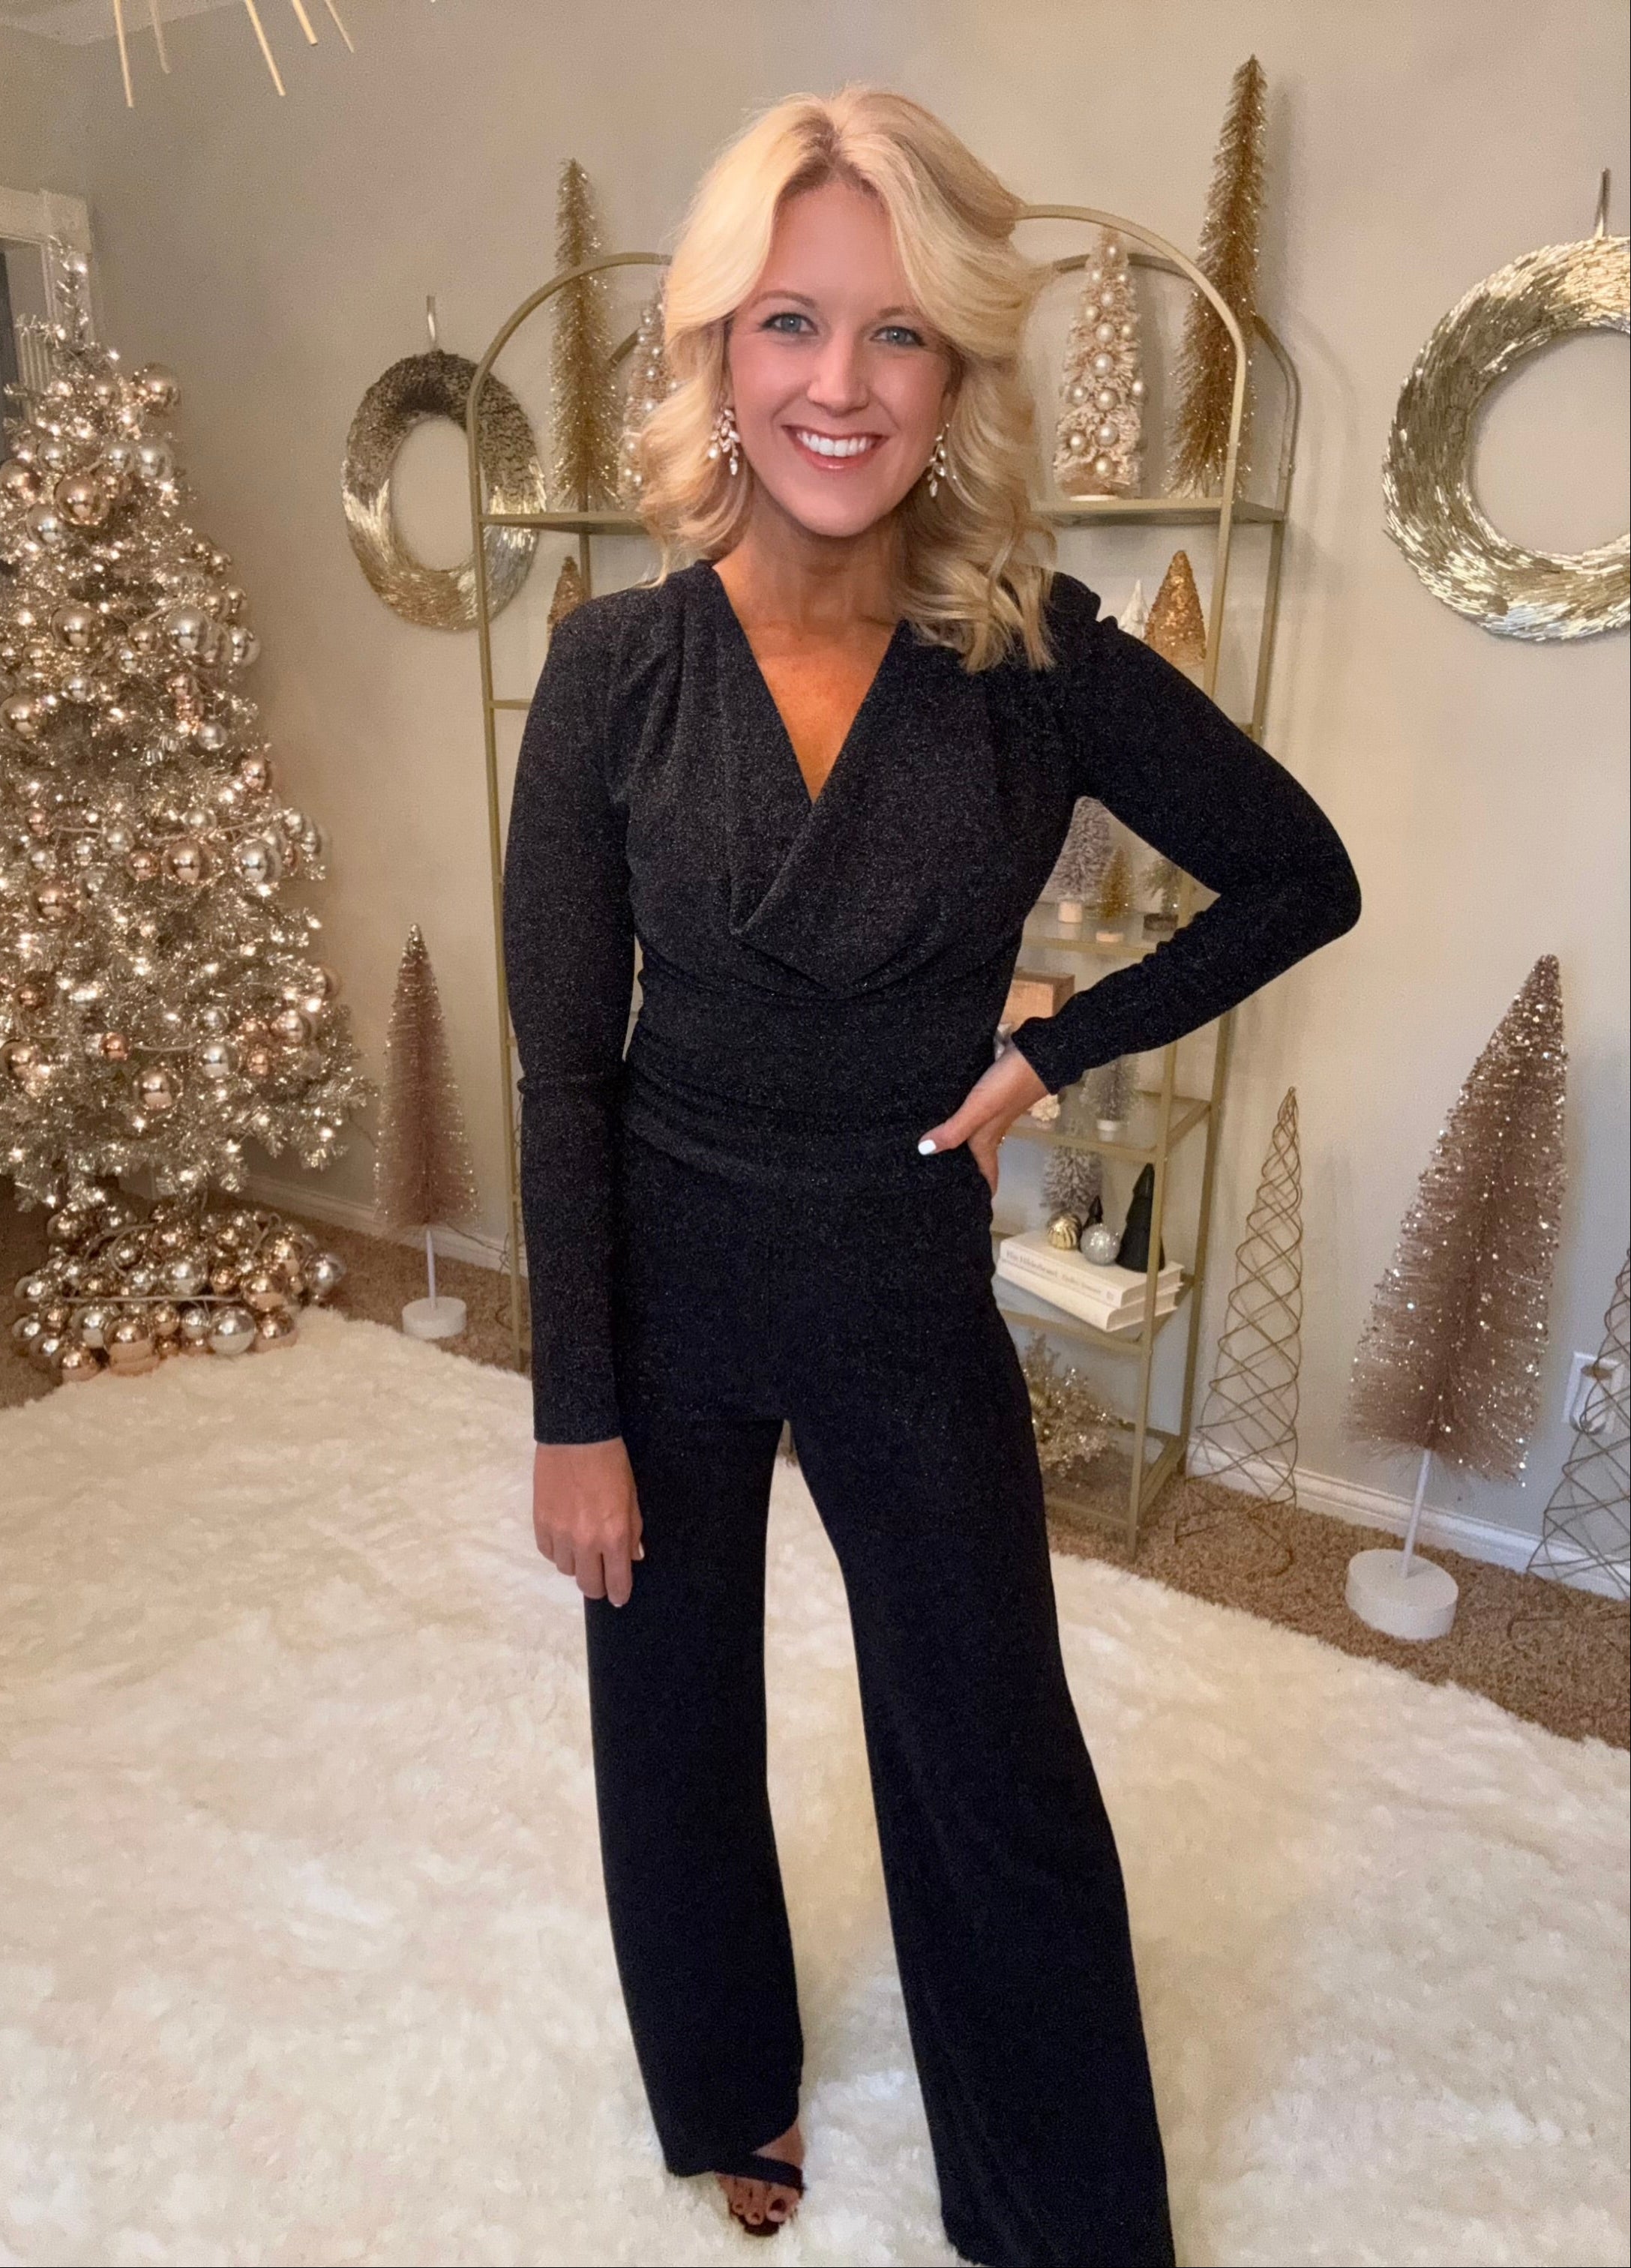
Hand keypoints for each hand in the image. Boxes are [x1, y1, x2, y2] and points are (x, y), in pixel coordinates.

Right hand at [532, 1437, 644, 1606]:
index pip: (615, 1581)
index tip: (618, 1597)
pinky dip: (558, 1551)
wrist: (575, 1437)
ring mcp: (559, 1533)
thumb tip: (632, 1558)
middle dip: (597, 1585)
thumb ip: (633, 1531)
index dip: (618, 1594)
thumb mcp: (632, 1497)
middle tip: (601, 1577)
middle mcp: (585, 1541)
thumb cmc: (611, 1463)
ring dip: (576, 1564)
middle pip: (587, 1584)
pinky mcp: (540, 1523)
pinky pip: (548, 1552)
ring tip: (583, 1549)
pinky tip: (566, 1539)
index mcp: (613, 1535)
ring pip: (566, 1570)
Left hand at [917, 1038, 1048, 1196]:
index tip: (971, 1207)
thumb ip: (954, 1130)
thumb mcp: (979, 1110)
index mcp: (987, 1138)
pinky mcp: (992, 1090)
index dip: (982, 1191)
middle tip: (943, 1181)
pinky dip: (961, 1117)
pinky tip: (947, 1111)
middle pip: (979, 1155)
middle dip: (966, 1169)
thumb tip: (923, 1151)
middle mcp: (990, 1127)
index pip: (987, 1172)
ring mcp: (992, 1109)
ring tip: (938, 1149)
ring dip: (961, 1142)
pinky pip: (973, 1111)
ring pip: (975, 1132)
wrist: (1037, 1053)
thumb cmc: (1008, 1086)